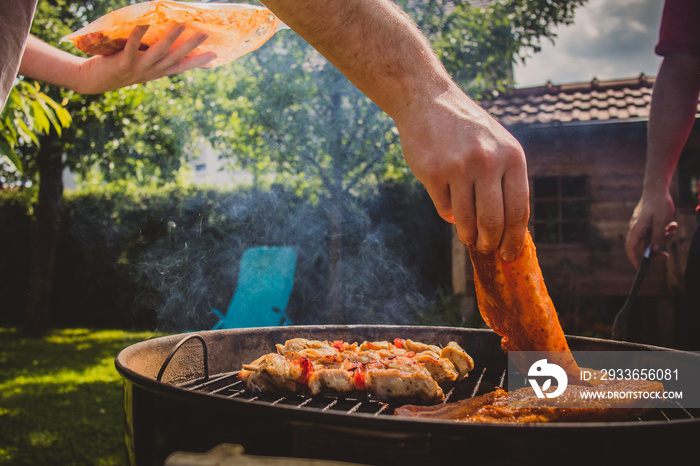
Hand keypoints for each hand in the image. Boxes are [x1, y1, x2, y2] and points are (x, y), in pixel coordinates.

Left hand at [74, 23, 215, 93]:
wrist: (94, 81)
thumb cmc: (118, 68)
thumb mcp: (139, 64)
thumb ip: (152, 55)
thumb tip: (166, 39)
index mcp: (157, 72)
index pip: (182, 67)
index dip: (199, 62)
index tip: (216, 55)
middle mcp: (151, 72)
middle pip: (175, 58)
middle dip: (191, 46)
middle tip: (205, 34)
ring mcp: (138, 68)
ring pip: (158, 52)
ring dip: (171, 39)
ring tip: (181, 25)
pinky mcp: (122, 63)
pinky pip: (132, 47)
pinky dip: (138, 34)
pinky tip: (144, 22)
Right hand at [395, 86, 529, 260]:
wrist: (429, 101)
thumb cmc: (467, 129)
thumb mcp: (498, 145)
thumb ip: (506, 179)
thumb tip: (509, 228)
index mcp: (512, 156)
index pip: (518, 209)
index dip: (514, 238)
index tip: (509, 254)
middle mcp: (488, 161)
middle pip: (493, 220)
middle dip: (489, 242)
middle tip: (485, 249)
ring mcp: (459, 167)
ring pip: (466, 220)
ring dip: (467, 235)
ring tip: (468, 237)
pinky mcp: (432, 172)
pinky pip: (445, 209)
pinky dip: (450, 216)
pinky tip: (451, 208)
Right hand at [625, 190, 676, 267]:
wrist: (657, 189)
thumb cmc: (657, 203)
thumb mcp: (660, 221)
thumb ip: (658, 236)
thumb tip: (655, 251)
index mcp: (637, 229)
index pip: (631, 248)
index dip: (634, 259)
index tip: (641, 267)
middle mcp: (638, 229)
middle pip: (645, 247)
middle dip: (657, 249)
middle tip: (668, 254)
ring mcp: (643, 226)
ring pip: (652, 240)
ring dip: (664, 239)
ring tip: (673, 229)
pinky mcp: (649, 223)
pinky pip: (656, 233)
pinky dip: (664, 232)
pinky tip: (672, 224)